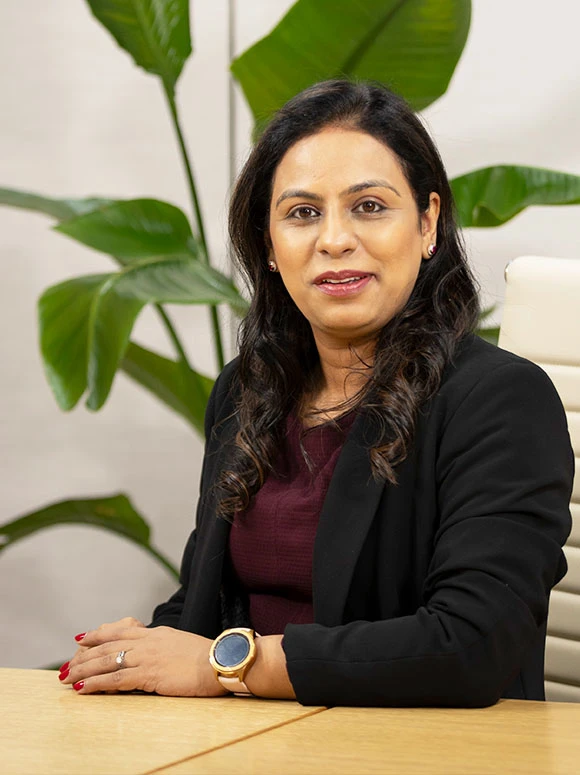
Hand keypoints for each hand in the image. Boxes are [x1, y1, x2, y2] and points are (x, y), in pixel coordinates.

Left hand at [60, 619, 226, 696]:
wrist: (221, 661)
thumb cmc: (208, 657)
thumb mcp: (182, 643)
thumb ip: (164, 645)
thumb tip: (155, 651)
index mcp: (156, 633)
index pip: (120, 630)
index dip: (98, 634)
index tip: (82, 639)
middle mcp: (148, 641)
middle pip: (107, 645)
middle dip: (83, 656)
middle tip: (65, 665)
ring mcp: (147, 656)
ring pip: (107, 661)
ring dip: (83, 670)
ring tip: (66, 677)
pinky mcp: (149, 674)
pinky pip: (116, 679)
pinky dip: (96, 683)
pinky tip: (82, 688)